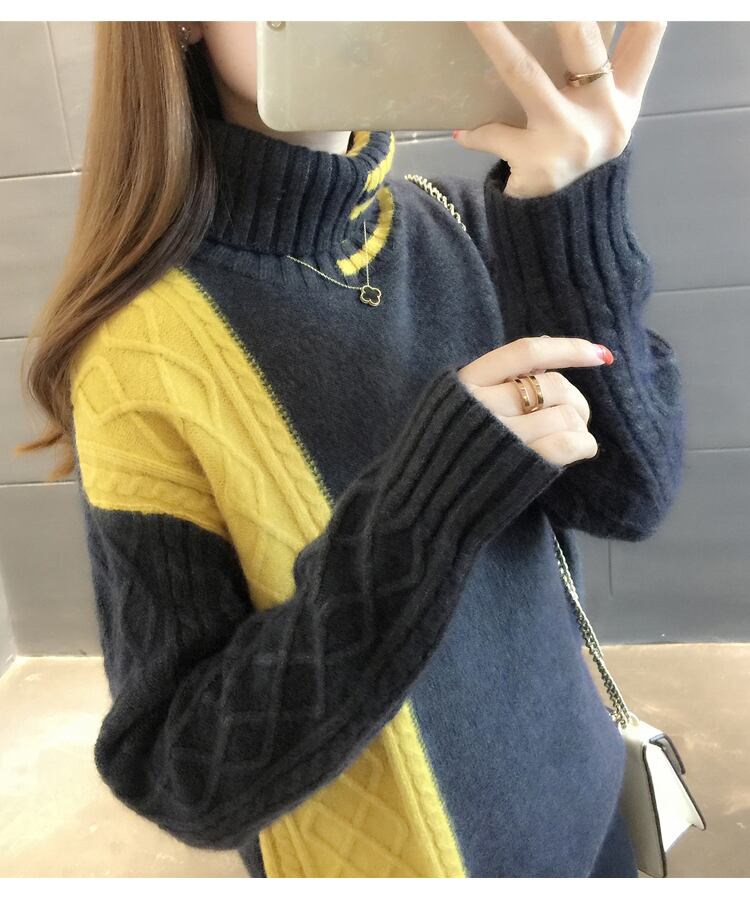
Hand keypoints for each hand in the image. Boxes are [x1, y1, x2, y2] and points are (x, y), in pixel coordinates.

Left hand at [454, 21, 667, 197]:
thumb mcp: (606, 117)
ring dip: (496, 39)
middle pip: (584, 43)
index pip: (645, 37)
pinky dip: (475, 133)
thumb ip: (606, 72)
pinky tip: (461, 132)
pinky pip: (494, 135)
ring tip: (473, 15)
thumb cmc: (582, 154)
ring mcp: (567, 138)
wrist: (571, 225)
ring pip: (525, 74)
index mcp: (626, 98)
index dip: (639, 9)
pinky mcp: (535, 163)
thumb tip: (578, 20)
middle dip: (563, 11)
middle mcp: (603, 114)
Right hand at [457, 336, 613, 466]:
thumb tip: (546, 348)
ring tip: (572, 437)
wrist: (426, 500)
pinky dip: (584, 444)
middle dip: (576, 400)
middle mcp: (483, 405)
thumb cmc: (449, 448)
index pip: (526, 352)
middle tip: (575, 416)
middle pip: (553, 386)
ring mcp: (501, 437)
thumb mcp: (456, 403)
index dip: (568, 349)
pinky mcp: (519, 465)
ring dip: (579, 425)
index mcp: (466, 383)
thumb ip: (493, 379)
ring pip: (565, 415)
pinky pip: (567, 444)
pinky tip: (582, 449)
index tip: (601, 355)